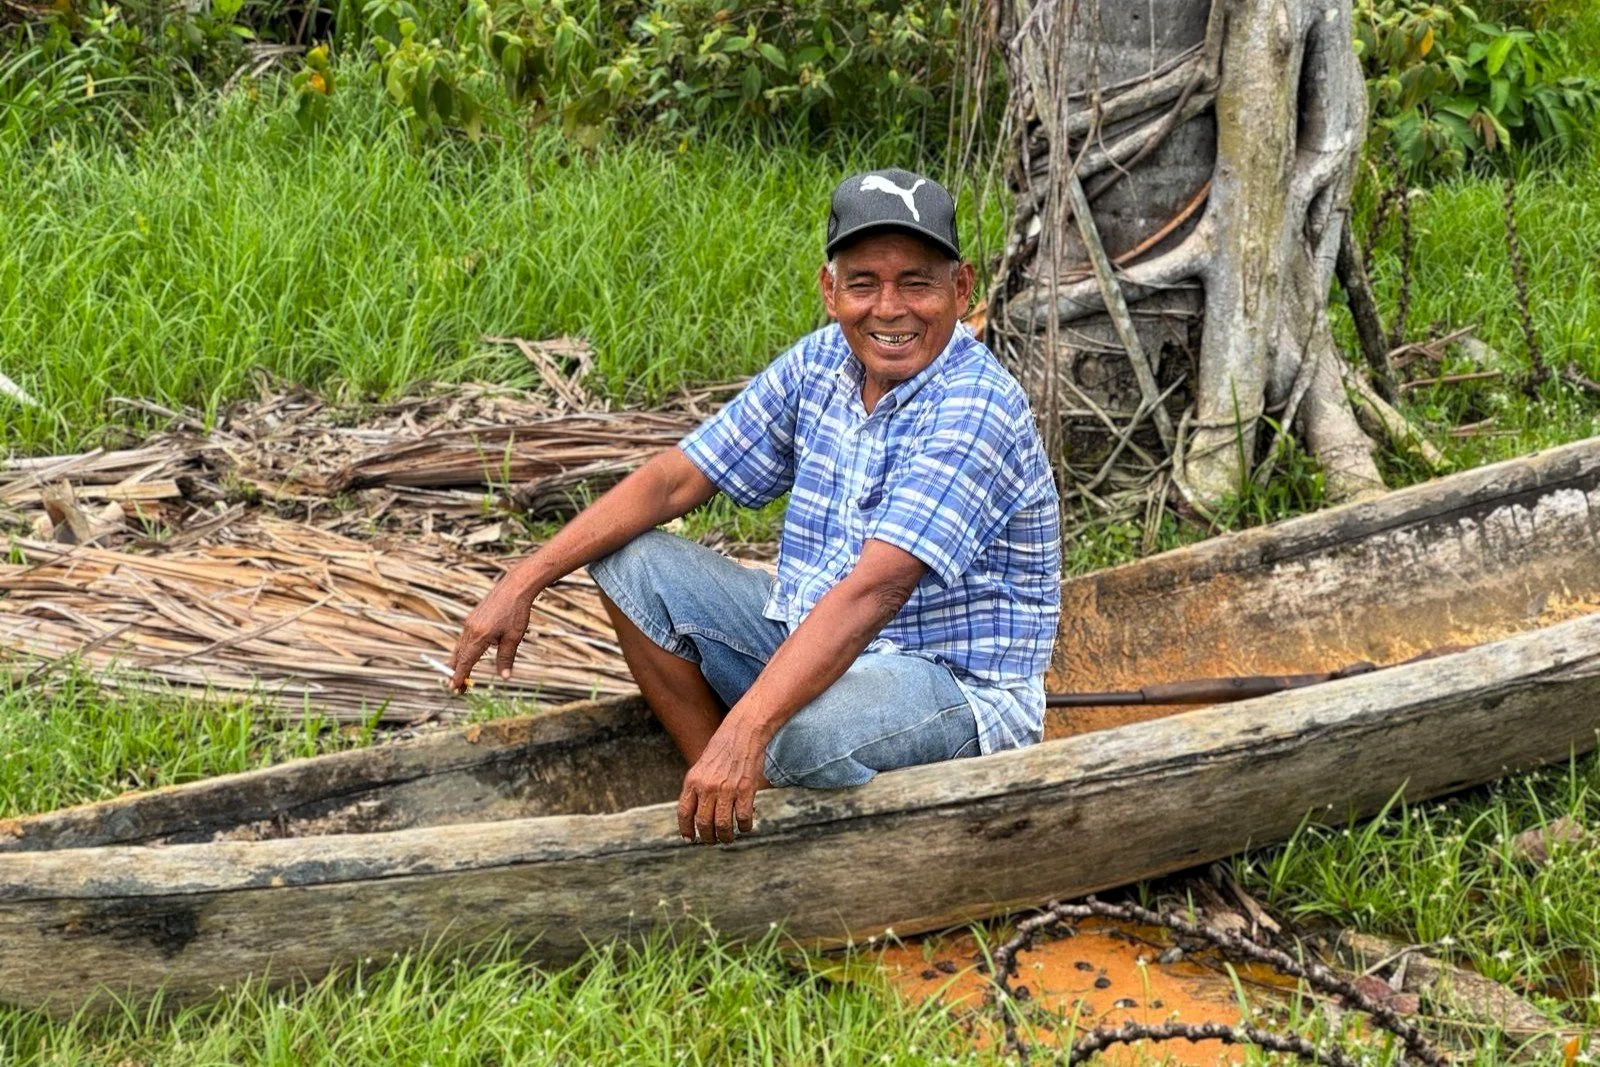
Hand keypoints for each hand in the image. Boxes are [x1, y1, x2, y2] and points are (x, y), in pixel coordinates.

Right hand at [448, 576, 536, 691]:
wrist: (515, 587)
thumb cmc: (516, 612)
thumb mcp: (513, 638)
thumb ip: (506, 658)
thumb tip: (504, 677)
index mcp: (480, 635)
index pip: (466, 661)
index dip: (460, 676)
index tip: (456, 688)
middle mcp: (470, 629)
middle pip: (459, 656)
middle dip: (456, 673)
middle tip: (457, 689)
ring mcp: (469, 622)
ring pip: (460, 647)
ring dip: (458, 662)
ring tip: (458, 676)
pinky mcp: (472, 618)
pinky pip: (464, 638)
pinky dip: (463, 650)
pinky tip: (466, 656)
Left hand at [677, 716, 767, 844]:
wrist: (743, 731)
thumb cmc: (723, 749)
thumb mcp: (701, 766)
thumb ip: (697, 787)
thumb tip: (694, 813)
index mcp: (693, 781)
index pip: (684, 813)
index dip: (686, 829)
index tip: (690, 838)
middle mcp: (707, 787)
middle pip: (703, 823)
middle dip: (707, 837)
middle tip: (712, 840)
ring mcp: (726, 789)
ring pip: (722, 825)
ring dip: (725, 837)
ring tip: (728, 838)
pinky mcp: (745, 789)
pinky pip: (742, 818)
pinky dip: (744, 827)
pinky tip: (745, 826)